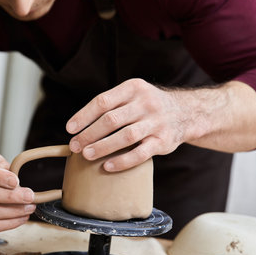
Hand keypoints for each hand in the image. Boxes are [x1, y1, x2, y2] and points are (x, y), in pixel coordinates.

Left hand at [66, 79, 196, 171]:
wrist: (185, 113)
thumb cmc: (148, 106)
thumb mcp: (133, 95)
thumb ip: (112, 105)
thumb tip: (79, 126)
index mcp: (134, 88)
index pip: (103, 101)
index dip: (84, 115)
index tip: (70, 128)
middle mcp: (146, 103)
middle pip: (111, 119)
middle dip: (89, 134)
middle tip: (74, 146)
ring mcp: (156, 122)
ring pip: (125, 136)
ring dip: (102, 146)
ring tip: (86, 155)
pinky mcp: (163, 141)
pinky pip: (140, 153)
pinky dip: (122, 161)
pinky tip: (107, 166)